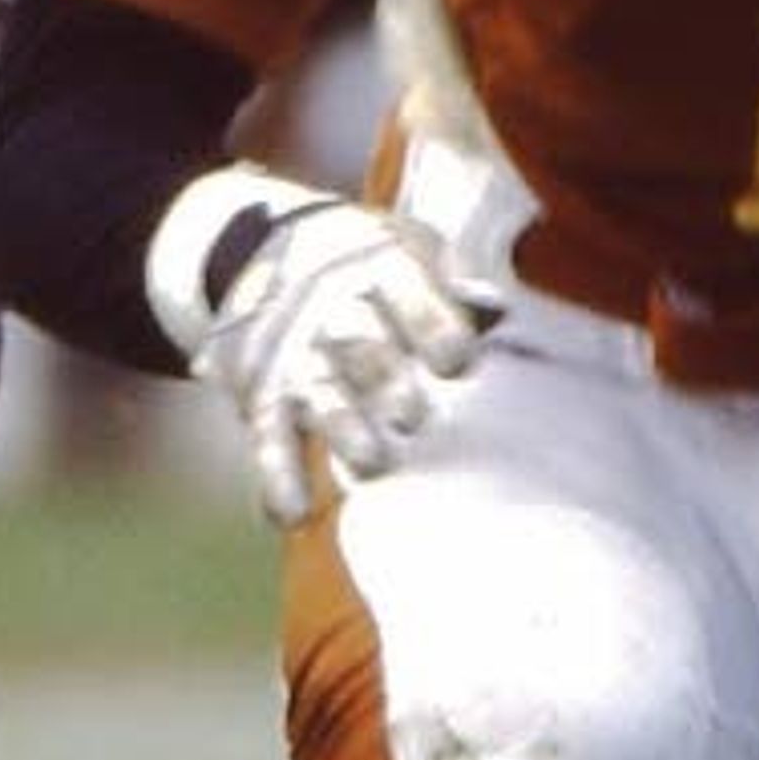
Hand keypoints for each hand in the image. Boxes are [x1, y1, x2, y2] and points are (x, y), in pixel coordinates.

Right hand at [161, 181, 494, 517]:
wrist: (270, 244)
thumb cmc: (374, 262)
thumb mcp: (417, 247)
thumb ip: (458, 279)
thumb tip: (495, 311)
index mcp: (380, 265)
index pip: (408, 294)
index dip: (432, 327)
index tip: (455, 362)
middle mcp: (331, 307)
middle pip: (358, 343)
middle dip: (384, 378)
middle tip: (411, 415)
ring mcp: (295, 352)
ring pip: (318, 392)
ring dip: (340, 427)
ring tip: (367, 464)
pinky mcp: (263, 391)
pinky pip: (268, 435)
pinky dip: (277, 475)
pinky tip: (291, 514)